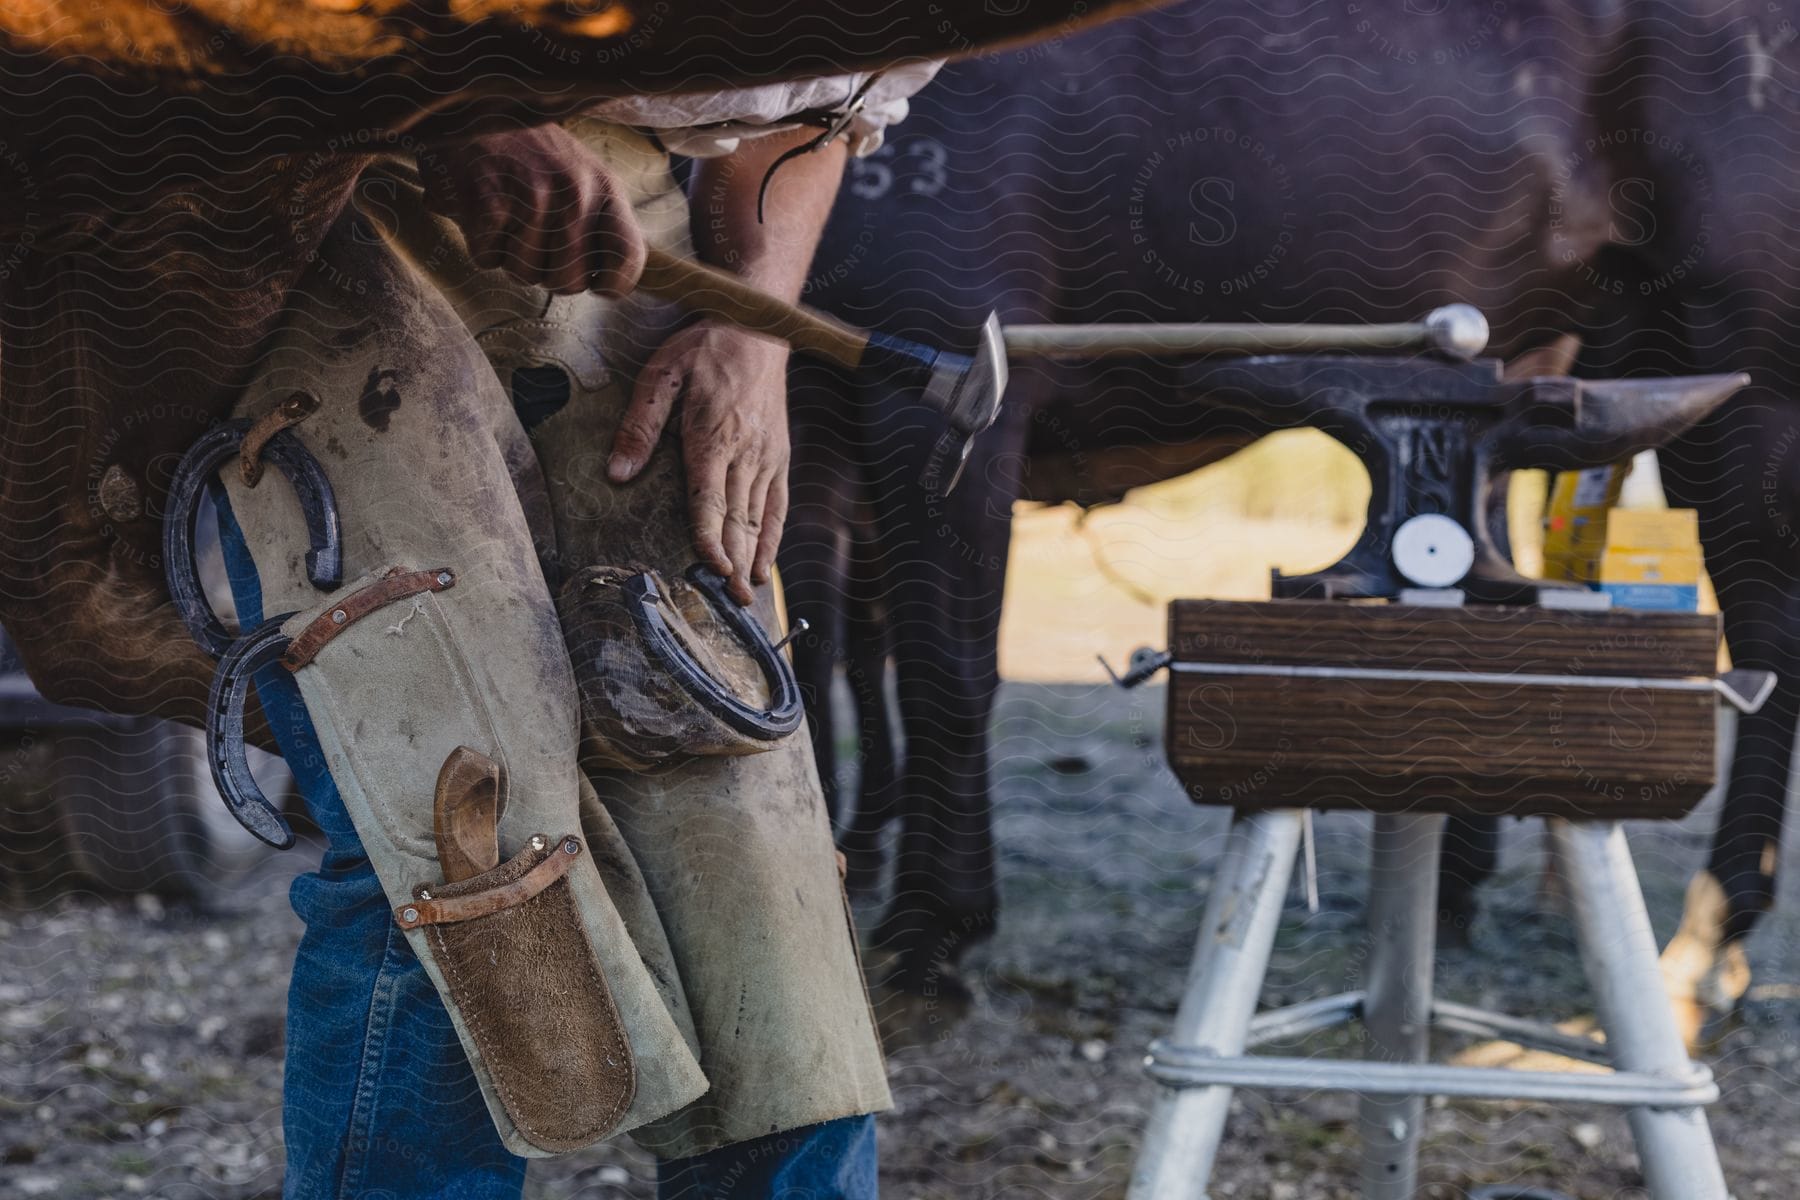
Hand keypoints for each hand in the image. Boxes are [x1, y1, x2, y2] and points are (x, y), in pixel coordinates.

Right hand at [421, 125, 644, 295]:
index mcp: (607, 188)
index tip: (592, 280)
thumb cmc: (533, 156)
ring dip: (509, 255)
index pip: (628, 258)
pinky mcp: (489, 198)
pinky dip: (480, 244)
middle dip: (545, 273)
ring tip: (506, 215)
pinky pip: (488, 258)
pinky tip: (481, 211)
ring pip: (523, 274)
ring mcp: (533, 194)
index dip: (610, 282)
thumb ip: (604, 225)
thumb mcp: (585, 179)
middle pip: (568, 282)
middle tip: (531, 238)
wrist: (476, 104)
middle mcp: (577, 192)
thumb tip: (613, 282)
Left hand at [609, 320, 789, 603]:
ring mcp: (767, 457)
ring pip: (760, 519)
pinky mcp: (779, 457)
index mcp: (713, 437)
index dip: (711, 538)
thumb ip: (640, 426)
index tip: (710, 568)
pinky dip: (774, 538)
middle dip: (734, 564)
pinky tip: (766, 566)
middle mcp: (745, 453)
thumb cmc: (704, 350)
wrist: (756, 329)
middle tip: (730, 602)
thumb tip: (618, 471)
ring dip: (753, 559)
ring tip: (746, 594)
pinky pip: (779, 505)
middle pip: (739, 519)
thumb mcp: (661, 375)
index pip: (711, 499)